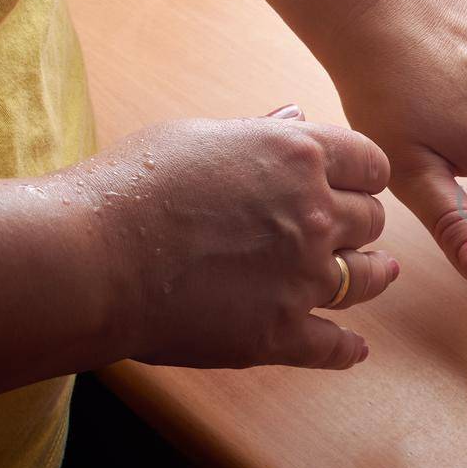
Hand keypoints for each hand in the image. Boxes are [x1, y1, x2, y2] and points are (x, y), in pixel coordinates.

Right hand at [74, 110, 398, 369]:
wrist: (89, 259)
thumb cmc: (131, 187)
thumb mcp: (199, 136)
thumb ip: (259, 133)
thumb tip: (296, 118)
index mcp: (298, 156)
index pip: (369, 163)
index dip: (365, 175)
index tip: (360, 184)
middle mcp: (313, 214)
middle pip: (370, 219)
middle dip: (361, 222)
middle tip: (351, 230)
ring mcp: (302, 277)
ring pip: (366, 278)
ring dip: (372, 275)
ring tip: (377, 275)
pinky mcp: (280, 332)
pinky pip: (333, 344)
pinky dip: (346, 348)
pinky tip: (354, 349)